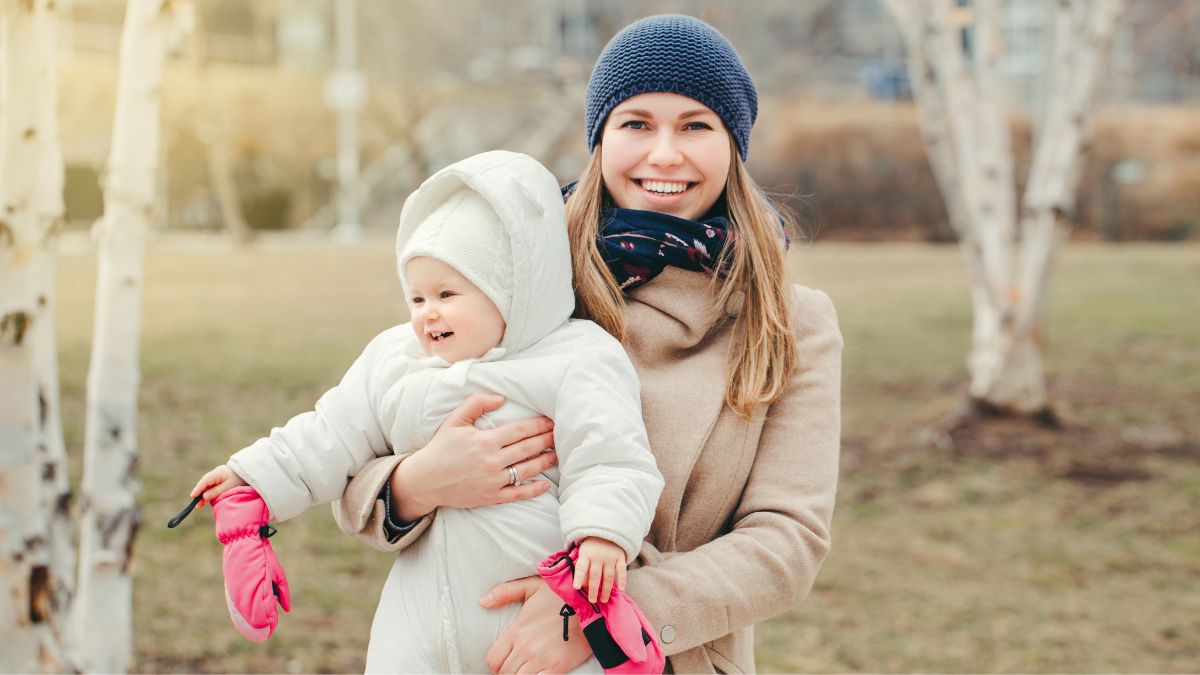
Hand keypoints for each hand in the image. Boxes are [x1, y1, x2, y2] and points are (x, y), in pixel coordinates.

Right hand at [190, 464, 247, 507]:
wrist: (249, 473)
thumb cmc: (240, 480)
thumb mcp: (229, 487)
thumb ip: (216, 492)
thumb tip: (204, 497)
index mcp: (218, 473)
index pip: (205, 481)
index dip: (198, 489)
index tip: (193, 496)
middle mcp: (216, 473)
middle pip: (205, 484)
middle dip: (200, 494)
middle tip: (196, 504)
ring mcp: (218, 476)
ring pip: (207, 486)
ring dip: (204, 495)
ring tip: (199, 505)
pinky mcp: (220, 480)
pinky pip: (211, 486)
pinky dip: (208, 493)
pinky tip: (205, 500)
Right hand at [390, 394, 557, 521]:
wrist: (425, 480)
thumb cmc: (440, 448)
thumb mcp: (455, 421)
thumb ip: (476, 403)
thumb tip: (501, 398)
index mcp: (485, 441)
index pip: (520, 431)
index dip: (539, 425)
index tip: (551, 421)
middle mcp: (492, 461)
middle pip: (528, 449)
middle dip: (546, 440)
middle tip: (560, 434)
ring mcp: (493, 481)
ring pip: (527, 470)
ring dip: (545, 461)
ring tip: (557, 454)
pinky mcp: (491, 497)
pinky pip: (518, 494)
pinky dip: (534, 489)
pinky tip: (545, 483)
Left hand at [482, 576, 592, 673]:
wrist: (591, 604)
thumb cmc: (560, 595)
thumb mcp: (531, 587)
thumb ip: (505, 592)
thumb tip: (482, 602)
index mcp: (517, 631)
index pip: (493, 660)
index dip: (495, 664)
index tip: (503, 662)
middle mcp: (526, 648)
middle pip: (505, 673)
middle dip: (507, 672)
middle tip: (516, 667)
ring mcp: (542, 659)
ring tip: (526, 670)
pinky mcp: (558, 667)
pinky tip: (539, 672)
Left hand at [574, 537, 626, 603]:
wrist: (606, 531)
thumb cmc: (592, 546)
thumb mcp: (584, 553)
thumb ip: (583, 567)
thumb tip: (583, 585)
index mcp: (586, 555)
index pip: (581, 567)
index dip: (579, 577)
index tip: (577, 588)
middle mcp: (598, 556)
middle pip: (595, 575)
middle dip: (593, 590)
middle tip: (593, 601)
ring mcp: (609, 557)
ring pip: (608, 576)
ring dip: (606, 589)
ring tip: (603, 600)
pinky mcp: (619, 557)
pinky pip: (621, 570)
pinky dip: (622, 580)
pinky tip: (621, 590)